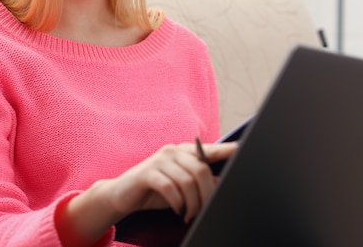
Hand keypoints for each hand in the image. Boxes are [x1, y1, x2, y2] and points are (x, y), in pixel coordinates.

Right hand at [111, 141, 238, 222]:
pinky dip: (177, 202)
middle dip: (206, 194)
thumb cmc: (156, 190)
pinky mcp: (147, 172)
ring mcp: (160, 160)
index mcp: (184, 151)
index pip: (208, 149)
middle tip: (204, 210)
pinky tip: (178, 210)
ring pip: (187, 181)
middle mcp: (174, 151)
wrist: (122, 195)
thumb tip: (221, 181)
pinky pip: (170, 188)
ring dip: (192, 203)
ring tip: (189, 214)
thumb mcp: (181, 186)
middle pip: (201, 170)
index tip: (240, 149)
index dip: (225, 149)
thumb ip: (199, 181)